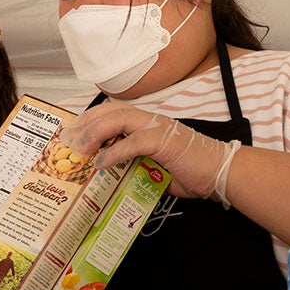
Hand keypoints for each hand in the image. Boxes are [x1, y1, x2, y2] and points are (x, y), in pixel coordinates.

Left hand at [64, 103, 240, 204]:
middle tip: (69, 138)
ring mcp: (158, 128)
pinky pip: (133, 142)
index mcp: (150, 124)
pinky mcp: (164, 141)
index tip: (73, 132)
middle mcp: (152, 120)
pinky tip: (102, 162)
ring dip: (96, 131)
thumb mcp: (159, 169)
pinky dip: (114, 152)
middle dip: (86, 121)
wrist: (220, 172)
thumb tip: (118, 178)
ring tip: (81, 147)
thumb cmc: (194, 171)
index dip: (92, 119)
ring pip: (119, 119)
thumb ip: (139, 168)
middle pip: (111, 110)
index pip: (115, 112)